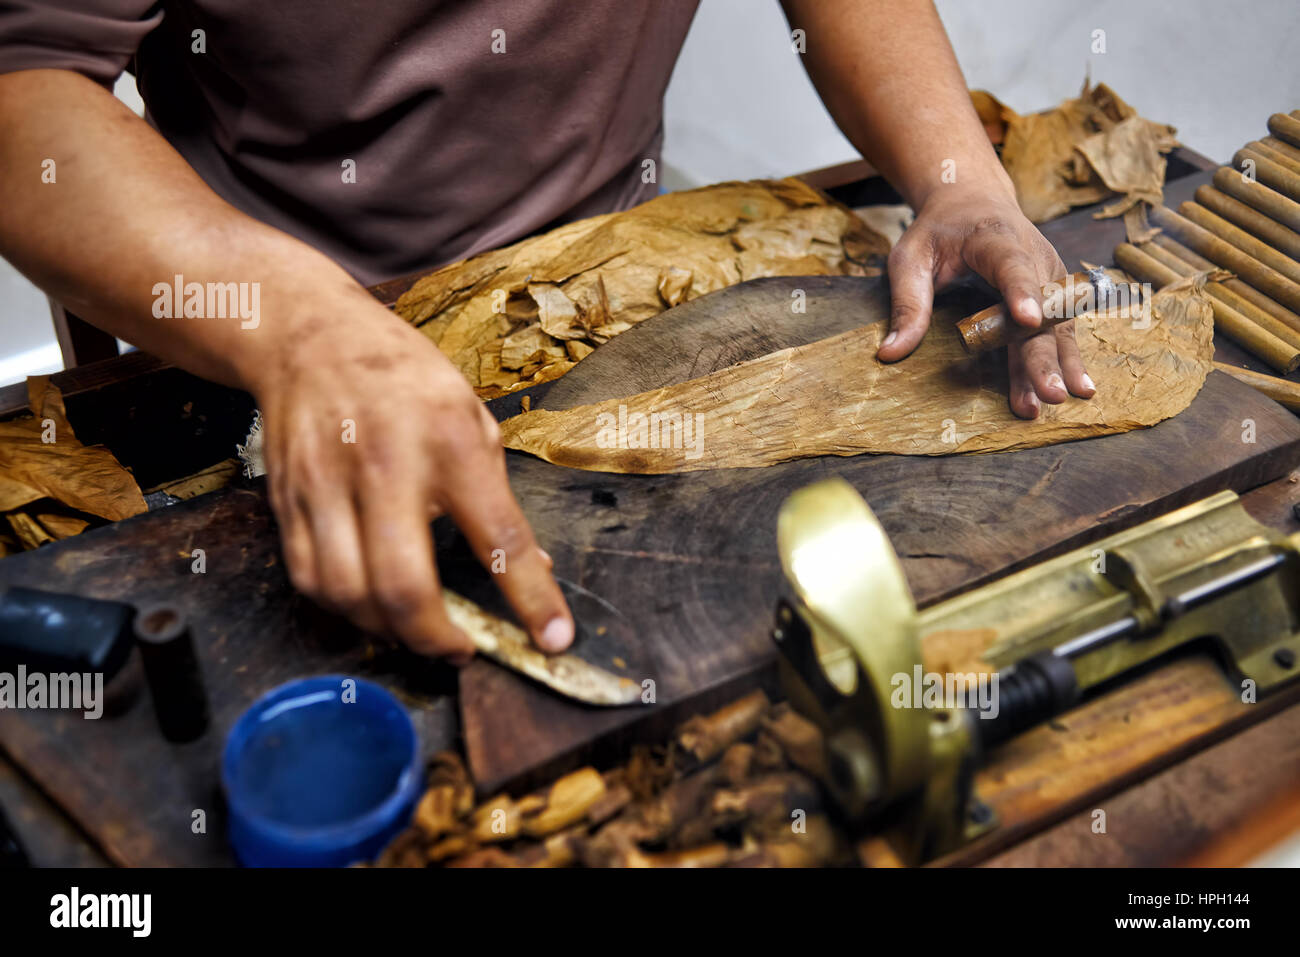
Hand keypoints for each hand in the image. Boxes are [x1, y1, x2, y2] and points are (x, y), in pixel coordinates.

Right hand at [254, 288, 573, 659]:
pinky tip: (371, 603)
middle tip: (461, 648)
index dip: (532, 598)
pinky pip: (310, 580)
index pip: (499, 535)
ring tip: (418, 630)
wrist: (311, 336)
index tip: (553, 639)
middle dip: (436, 638)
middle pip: (403, 585)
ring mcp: (327, 484)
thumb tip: (534, 569)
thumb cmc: (405, 380)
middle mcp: (386, 463)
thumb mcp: (472, 418)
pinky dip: (345, 609)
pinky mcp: (287, 500)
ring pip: (349, 594)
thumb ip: (498, 497)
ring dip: (388, 632)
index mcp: (451, 440)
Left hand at [877, 179, 1095, 417]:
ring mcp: (1050, 277)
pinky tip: (1076, 389)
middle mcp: (1035, 256)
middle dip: (1044, 356)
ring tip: (1060, 401)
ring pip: (1056, 326)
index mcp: (995, 237)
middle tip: (1049, 394)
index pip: (1011, 266)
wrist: (973, 199)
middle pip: (1042, 311)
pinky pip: (1059, 330)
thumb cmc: (938, 230)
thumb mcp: (910, 257)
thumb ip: (906, 303)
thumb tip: (890, 353)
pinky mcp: (1055, 295)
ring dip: (1059, 366)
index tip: (1028, 320)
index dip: (1021, 292)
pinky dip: (1065, 360)